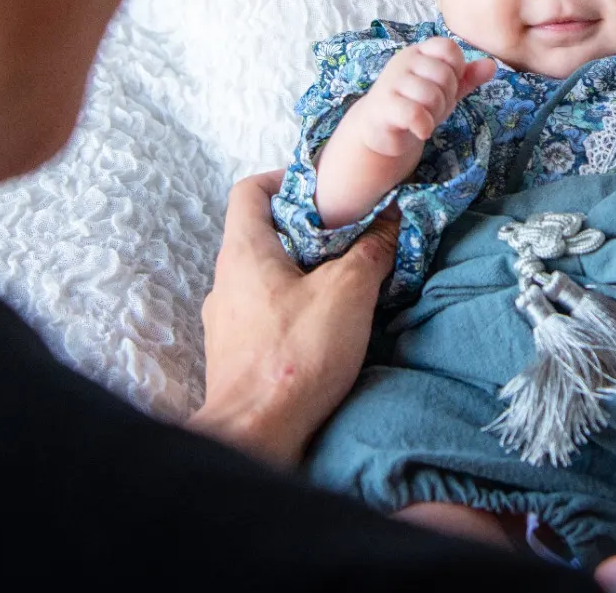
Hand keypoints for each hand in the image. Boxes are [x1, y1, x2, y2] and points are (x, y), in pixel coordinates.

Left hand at [187, 170, 398, 467]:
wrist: (255, 435)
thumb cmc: (295, 356)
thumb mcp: (348, 293)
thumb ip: (371, 250)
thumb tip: (390, 220)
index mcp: (244, 252)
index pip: (249, 190)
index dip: (285, 178)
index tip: (326, 189)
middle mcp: (225, 282)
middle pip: (262, 234)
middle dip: (308, 231)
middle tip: (350, 236)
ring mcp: (226, 321)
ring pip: (266, 277)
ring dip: (303, 273)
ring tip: (346, 283)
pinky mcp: (236, 354)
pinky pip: (265, 313)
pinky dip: (295, 308)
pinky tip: (327, 327)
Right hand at [316, 39, 495, 226]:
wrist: (380, 129)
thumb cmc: (415, 103)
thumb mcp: (445, 90)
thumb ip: (467, 78)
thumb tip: (492, 65)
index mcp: (420, 52)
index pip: (448, 48)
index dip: (456, 69)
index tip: (447, 85)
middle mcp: (404, 61)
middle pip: (443, 74)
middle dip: (446, 97)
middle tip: (434, 107)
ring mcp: (391, 82)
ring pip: (431, 94)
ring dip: (435, 113)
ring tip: (425, 118)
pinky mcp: (384, 106)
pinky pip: (414, 113)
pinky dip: (424, 125)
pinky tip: (421, 131)